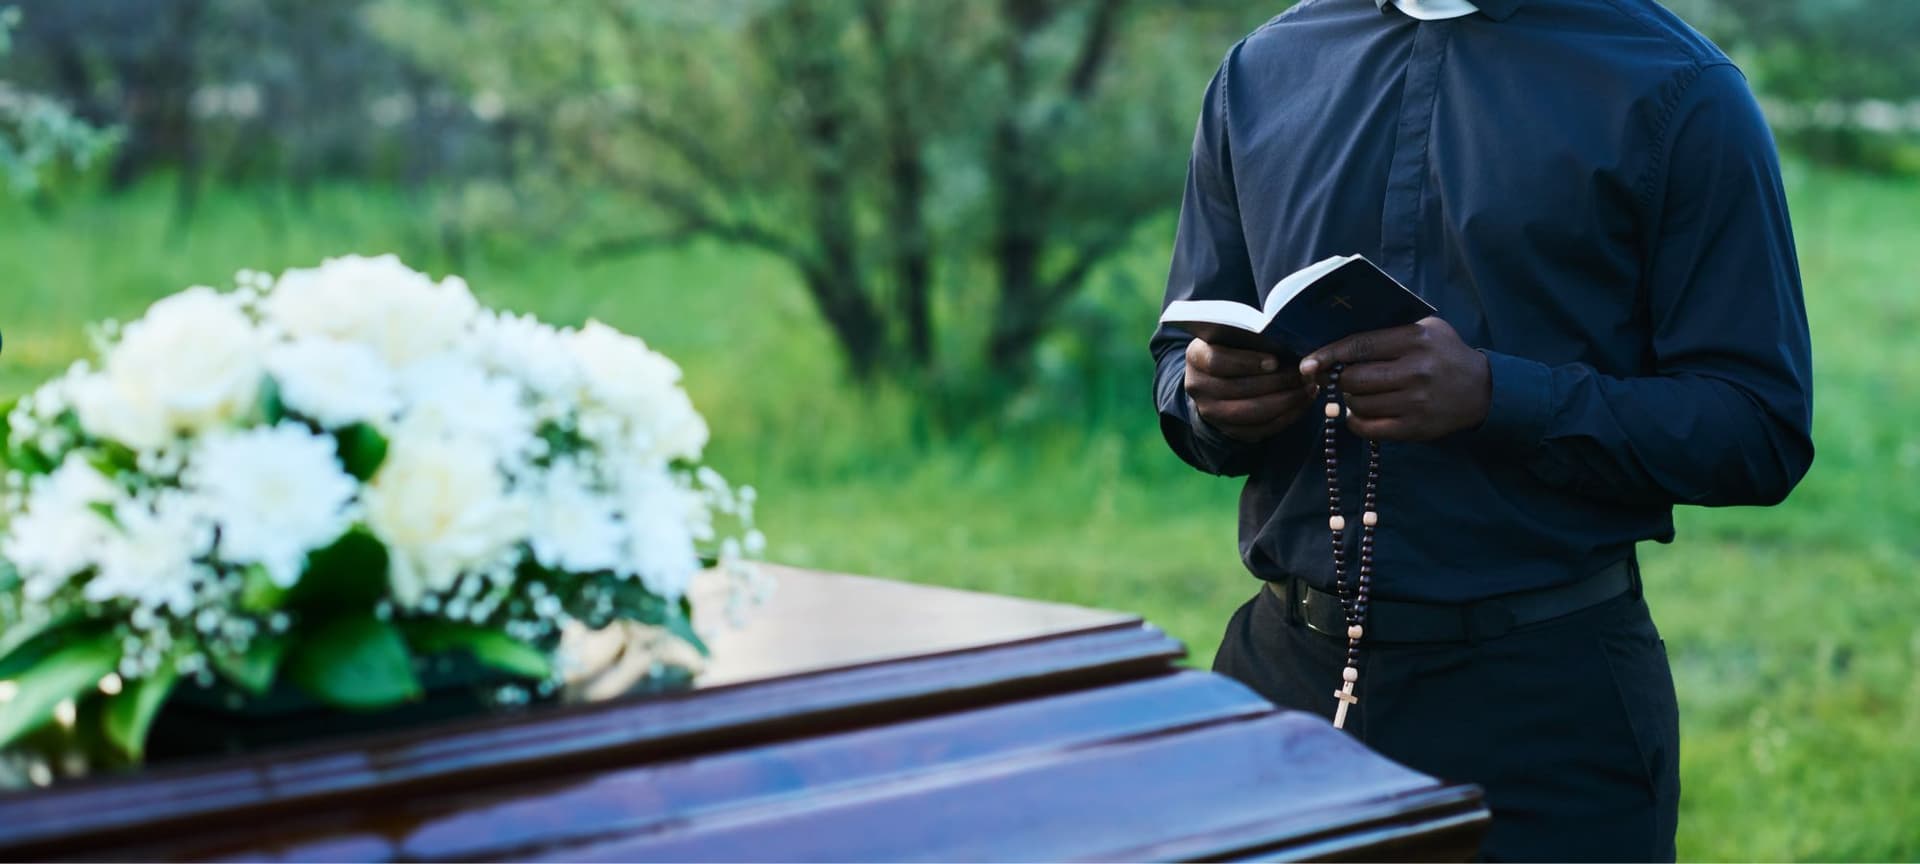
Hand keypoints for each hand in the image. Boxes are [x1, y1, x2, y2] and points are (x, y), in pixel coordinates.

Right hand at [1185, 338, 1315, 441]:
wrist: (1219, 380)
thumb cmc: (1235, 349)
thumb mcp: (1235, 337)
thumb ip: (1252, 337)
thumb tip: (1287, 340)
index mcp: (1196, 357)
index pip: (1217, 361)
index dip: (1247, 362)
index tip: (1275, 361)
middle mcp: (1198, 386)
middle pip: (1238, 389)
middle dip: (1277, 383)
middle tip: (1303, 374)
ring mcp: (1211, 412)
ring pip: (1251, 413)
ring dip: (1286, 401)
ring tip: (1308, 388)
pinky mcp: (1228, 430)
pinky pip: (1261, 429)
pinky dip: (1287, 417)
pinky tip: (1303, 402)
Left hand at [1298, 317, 1489, 441]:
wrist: (1482, 390)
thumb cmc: (1445, 354)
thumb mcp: (1425, 328)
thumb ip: (1388, 329)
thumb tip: (1339, 336)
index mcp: (1414, 340)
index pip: (1359, 346)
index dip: (1328, 355)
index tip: (1308, 363)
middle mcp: (1414, 371)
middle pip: (1353, 378)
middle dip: (1336, 379)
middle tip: (1333, 378)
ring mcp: (1414, 402)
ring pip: (1357, 404)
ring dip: (1347, 400)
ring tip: (1355, 393)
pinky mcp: (1413, 428)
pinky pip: (1368, 428)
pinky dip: (1354, 421)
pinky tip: (1360, 412)